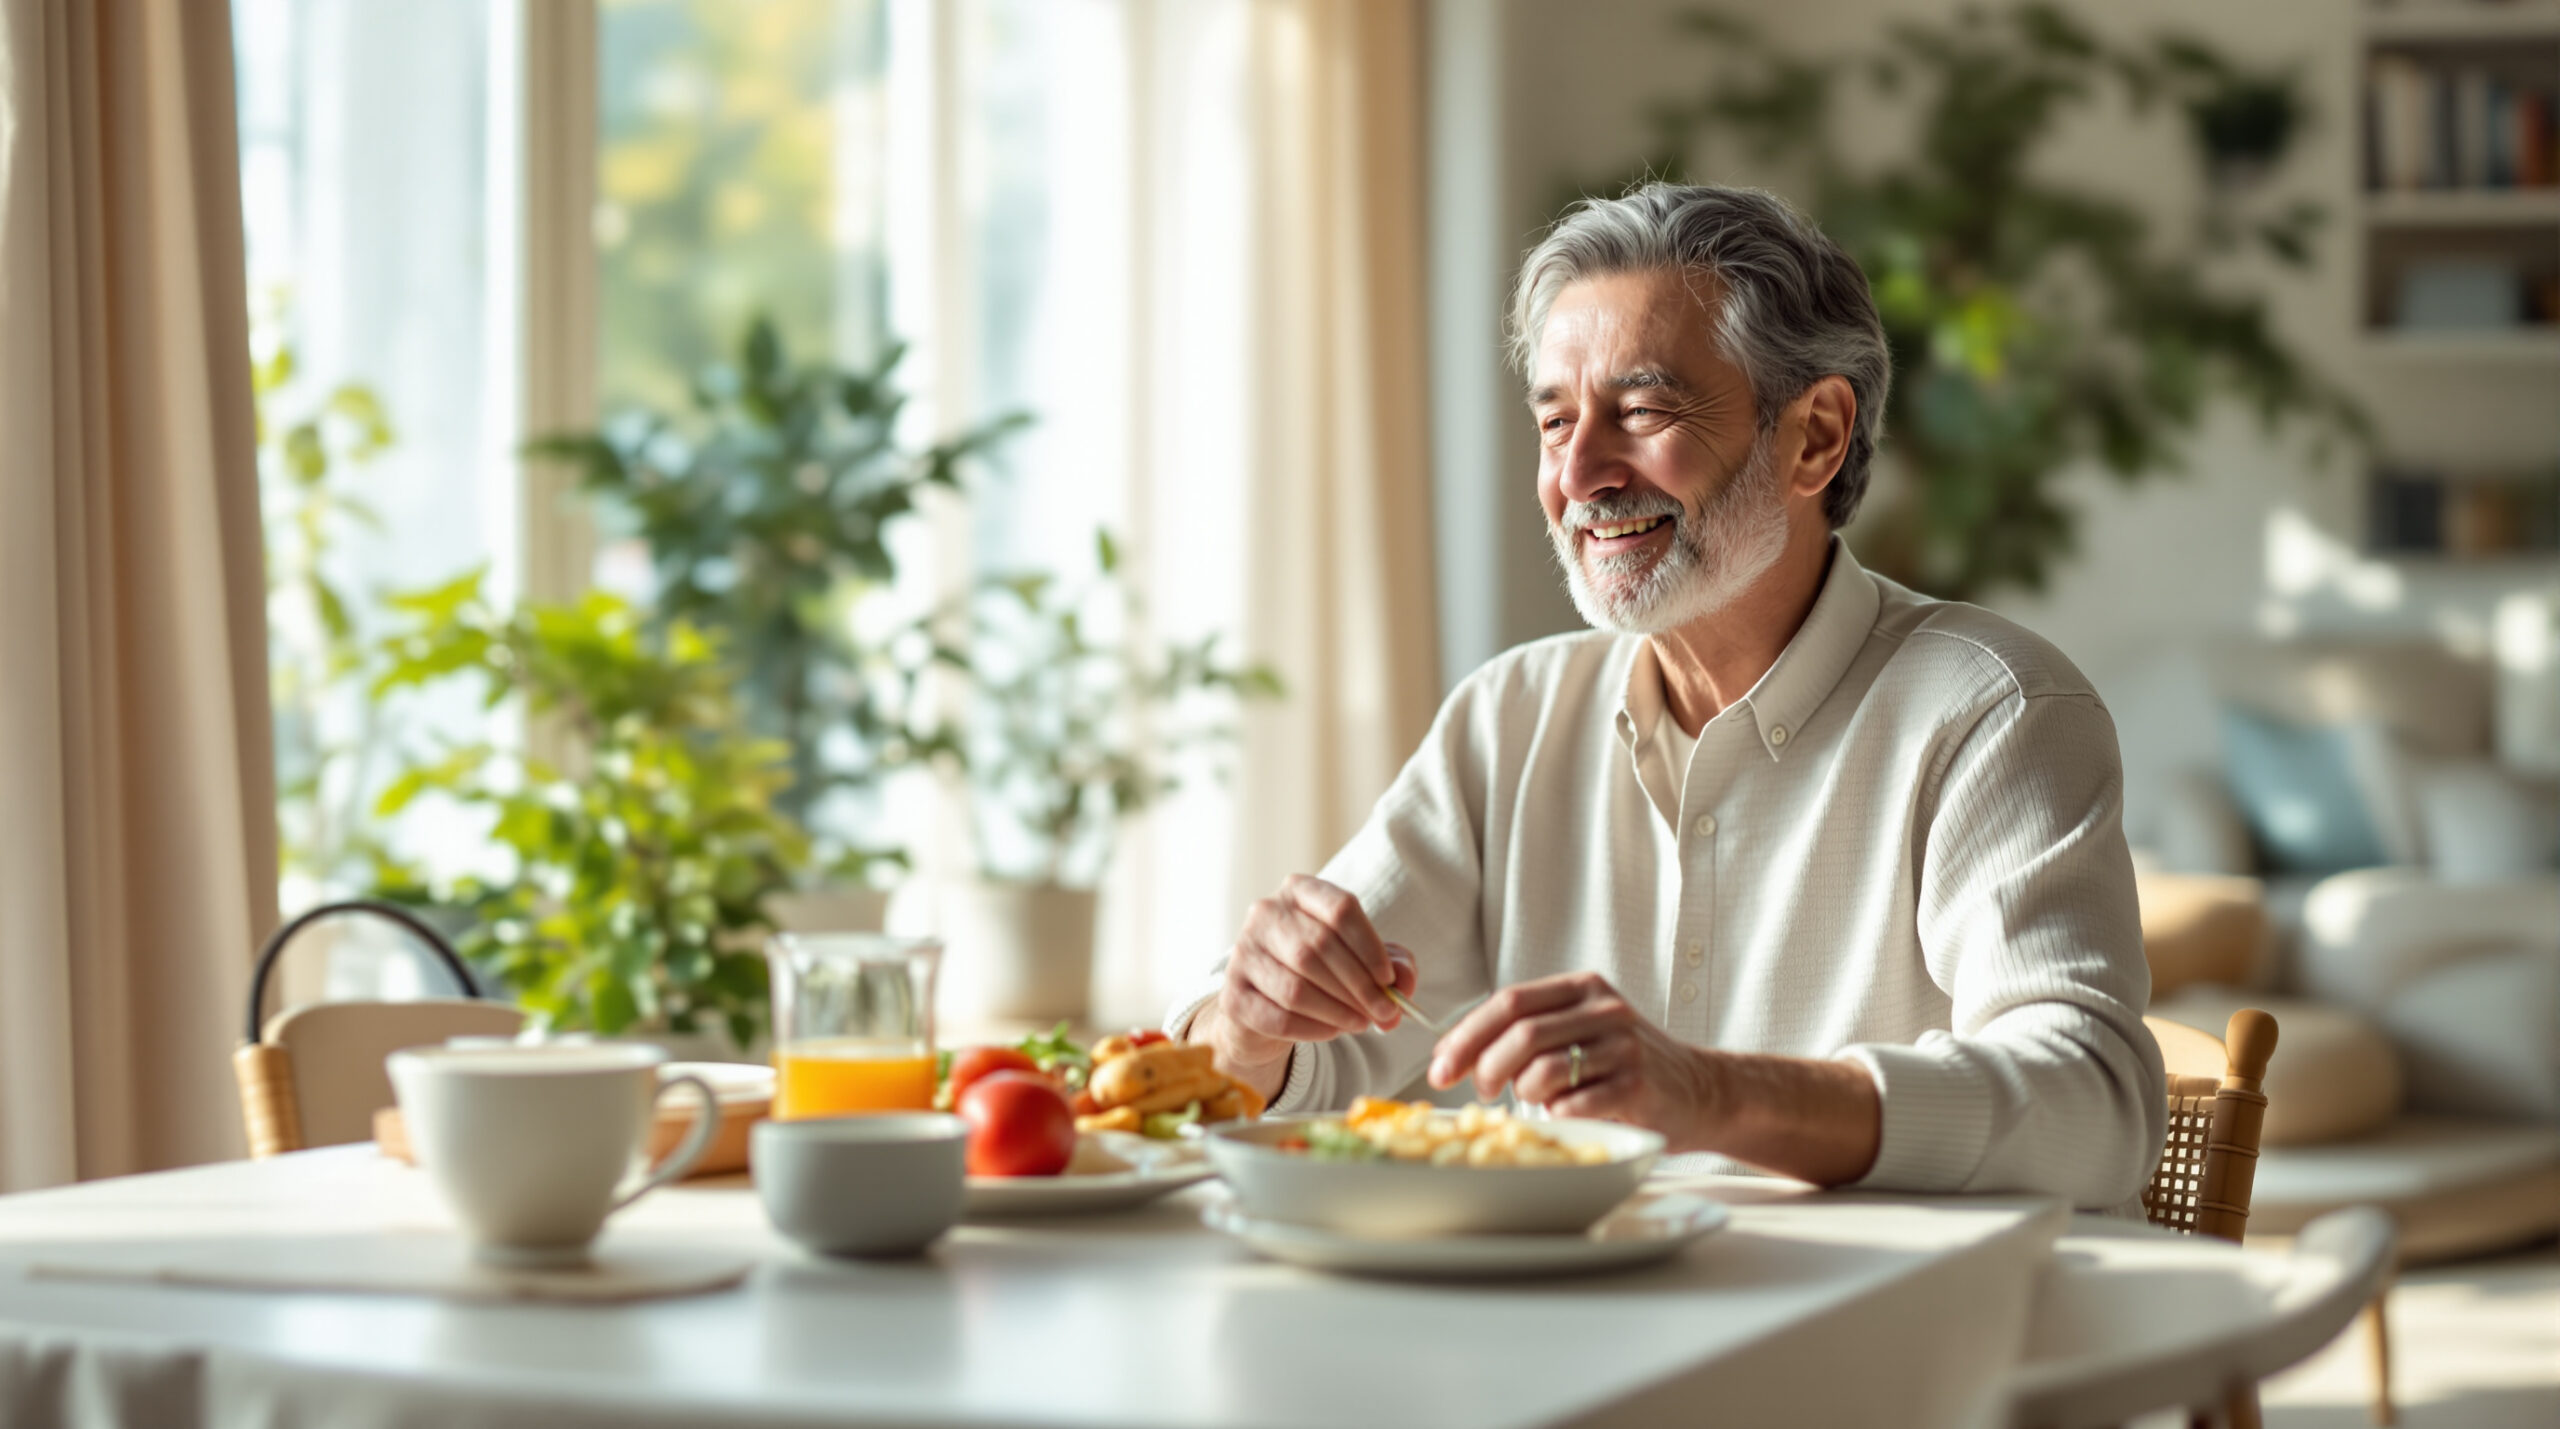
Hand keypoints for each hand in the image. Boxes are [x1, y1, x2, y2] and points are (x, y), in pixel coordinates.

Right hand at [1204, 875, 1416, 1070]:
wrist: (1268, 1005)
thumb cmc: (1323, 973)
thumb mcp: (1363, 960)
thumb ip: (1393, 966)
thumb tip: (1403, 984)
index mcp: (1299, 891)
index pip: (1339, 909)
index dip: (1370, 947)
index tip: (1390, 981)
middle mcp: (1265, 913)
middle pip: (1318, 948)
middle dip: (1359, 987)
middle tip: (1386, 1013)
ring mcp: (1242, 953)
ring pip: (1297, 987)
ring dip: (1338, 1011)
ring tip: (1362, 1024)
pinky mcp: (1232, 995)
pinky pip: (1279, 1017)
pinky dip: (1313, 1029)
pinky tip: (1332, 1032)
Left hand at [1426, 972, 1714, 1143]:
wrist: (1702, 1092)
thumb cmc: (1625, 1065)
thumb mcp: (1581, 1029)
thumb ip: (1529, 1031)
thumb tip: (1454, 1053)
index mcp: (1581, 988)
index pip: (1507, 1002)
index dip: (1465, 1036)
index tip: (1439, 1067)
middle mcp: (1603, 1009)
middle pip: (1519, 1035)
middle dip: (1484, 1068)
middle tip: (1479, 1091)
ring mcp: (1622, 1046)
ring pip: (1542, 1071)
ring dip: (1523, 1094)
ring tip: (1533, 1100)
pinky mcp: (1636, 1085)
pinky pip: (1572, 1104)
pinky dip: (1557, 1114)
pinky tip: (1568, 1111)